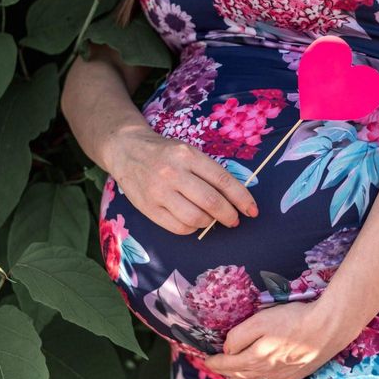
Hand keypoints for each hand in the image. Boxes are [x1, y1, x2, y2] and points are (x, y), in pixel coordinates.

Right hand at [104, 124, 257, 233]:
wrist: (127, 150)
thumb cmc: (165, 153)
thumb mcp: (188, 152)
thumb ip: (209, 172)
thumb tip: (235, 198)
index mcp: (188, 156)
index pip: (222, 180)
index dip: (242, 198)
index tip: (252, 210)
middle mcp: (173, 173)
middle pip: (211, 201)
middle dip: (229, 215)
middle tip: (235, 220)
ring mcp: (159, 191)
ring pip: (195, 218)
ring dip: (210, 223)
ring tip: (212, 219)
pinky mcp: (148, 208)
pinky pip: (178, 227)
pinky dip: (192, 229)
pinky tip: (194, 222)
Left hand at [201, 299, 358, 378]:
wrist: (328, 328)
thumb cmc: (294, 319)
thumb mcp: (261, 320)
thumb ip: (240, 336)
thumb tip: (228, 349)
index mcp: (255, 358)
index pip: (227, 364)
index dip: (214, 362)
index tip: (205, 360)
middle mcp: (266, 372)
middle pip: (238, 375)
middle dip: (223, 372)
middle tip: (214, 367)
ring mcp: (282, 376)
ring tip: (231, 375)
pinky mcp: (295, 376)